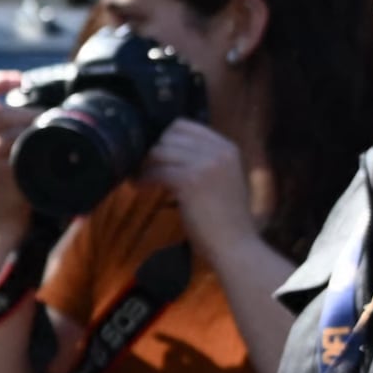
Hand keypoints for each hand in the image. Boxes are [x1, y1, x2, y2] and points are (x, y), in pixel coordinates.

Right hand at [0, 68, 33, 237]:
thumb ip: (25, 121)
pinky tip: (34, 155)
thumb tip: (60, 106)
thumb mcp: (17, 142)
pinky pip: (11, 143)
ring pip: (8, 124)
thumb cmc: (19, 175)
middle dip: (30, 115)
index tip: (19, 81)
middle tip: (50, 125)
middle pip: (2, 110)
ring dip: (30, 128)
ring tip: (45, 141)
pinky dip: (26, 145)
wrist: (6, 212)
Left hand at [145, 110, 255, 244]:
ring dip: (144, 163)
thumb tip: (168, 149)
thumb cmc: (228, 221)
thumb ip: (205, 161)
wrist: (236, 246)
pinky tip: (138, 186)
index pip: (185, 126)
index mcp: (228, 147)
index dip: (164, 137)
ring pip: (160, 151)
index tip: (152, 152)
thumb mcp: (224, 180)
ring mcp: (205, 164)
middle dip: (151, 148)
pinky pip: (157, 171)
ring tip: (137, 175)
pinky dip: (144, 178)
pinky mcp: (190, 181)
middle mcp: (218, 150)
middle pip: (170, 135)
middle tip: (138, 163)